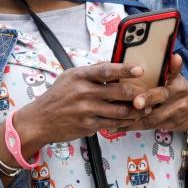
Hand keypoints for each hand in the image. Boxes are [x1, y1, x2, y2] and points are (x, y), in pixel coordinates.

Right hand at [12, 61, 148, 152]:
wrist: (40, 120)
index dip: (125, 69)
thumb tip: (112, 61)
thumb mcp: (69, 77)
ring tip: (145, 108)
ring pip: (120, 110)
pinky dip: (125, 122)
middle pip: (119, 91)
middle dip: (137, 93)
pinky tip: (131, 119)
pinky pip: (113, 123)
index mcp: (80, 76)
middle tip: (148, 93)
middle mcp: (84, 92)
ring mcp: (86, 110)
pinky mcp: (88, 125)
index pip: (106, 70)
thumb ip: (91, 71)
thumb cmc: (58, 96)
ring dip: (136, 110)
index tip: (140, 69)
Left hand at [115, 55, 187, 135]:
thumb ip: (171, 69)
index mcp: (178, 83)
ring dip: (135, 117)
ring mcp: (174, 113)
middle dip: (148, 99)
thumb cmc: (182, 91)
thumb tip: (173, 55)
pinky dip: (133, 126)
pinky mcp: (168, 125)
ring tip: (118, 116)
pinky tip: (118, 126)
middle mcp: (178, 97)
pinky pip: (148, 126)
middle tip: (135, 102)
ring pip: (153, 116)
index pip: (174, 75)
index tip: (168, 62)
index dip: (172, 68)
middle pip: (163, 97)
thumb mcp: (179, 79)